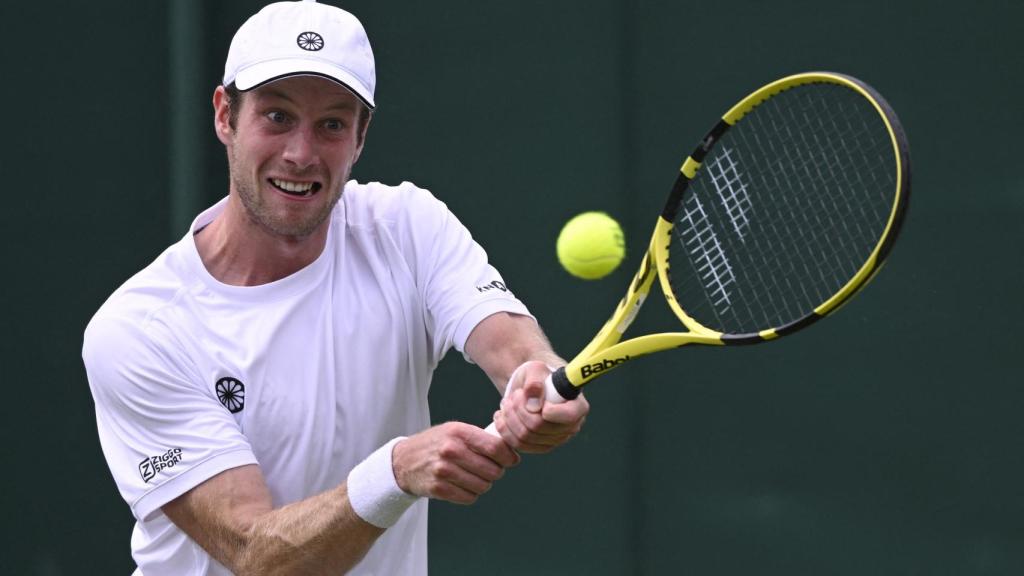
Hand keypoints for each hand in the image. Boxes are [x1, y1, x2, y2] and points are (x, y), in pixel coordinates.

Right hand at [391, 422, 519, 504]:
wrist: (404, 461)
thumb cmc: (436, 444)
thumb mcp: (455, 430)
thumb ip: (480, 438)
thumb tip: (510, 451)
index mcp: (458, 432)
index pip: (495, 448)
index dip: (509, 457)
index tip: (511, 460)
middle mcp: (451, 450)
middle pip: (492, 470)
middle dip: (496, 472)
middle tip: (489, 469)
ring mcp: (443, 470)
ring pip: (483, 486)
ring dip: (483, 484)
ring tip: (473, 476)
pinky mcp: (439, 488)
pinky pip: (469, 497)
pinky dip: (470, 494)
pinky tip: (462, 485)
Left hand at [492, 361, 588, 452]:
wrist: (528, 387)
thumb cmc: (537, 375)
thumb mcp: (535, 369)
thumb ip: (534, 381)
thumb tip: (533, 403)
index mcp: (578, 406)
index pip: (570, 415)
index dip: (552, 410)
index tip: (539, 400)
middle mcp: (570, 427)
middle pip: (539, 427)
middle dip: (519, 409)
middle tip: (514, 395)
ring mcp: (555, 440)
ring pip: (525, 436)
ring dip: (509, 418)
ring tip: (506, 403)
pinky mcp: (539, 447)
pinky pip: (519, 445)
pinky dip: (505, 430)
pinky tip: (501, 416)